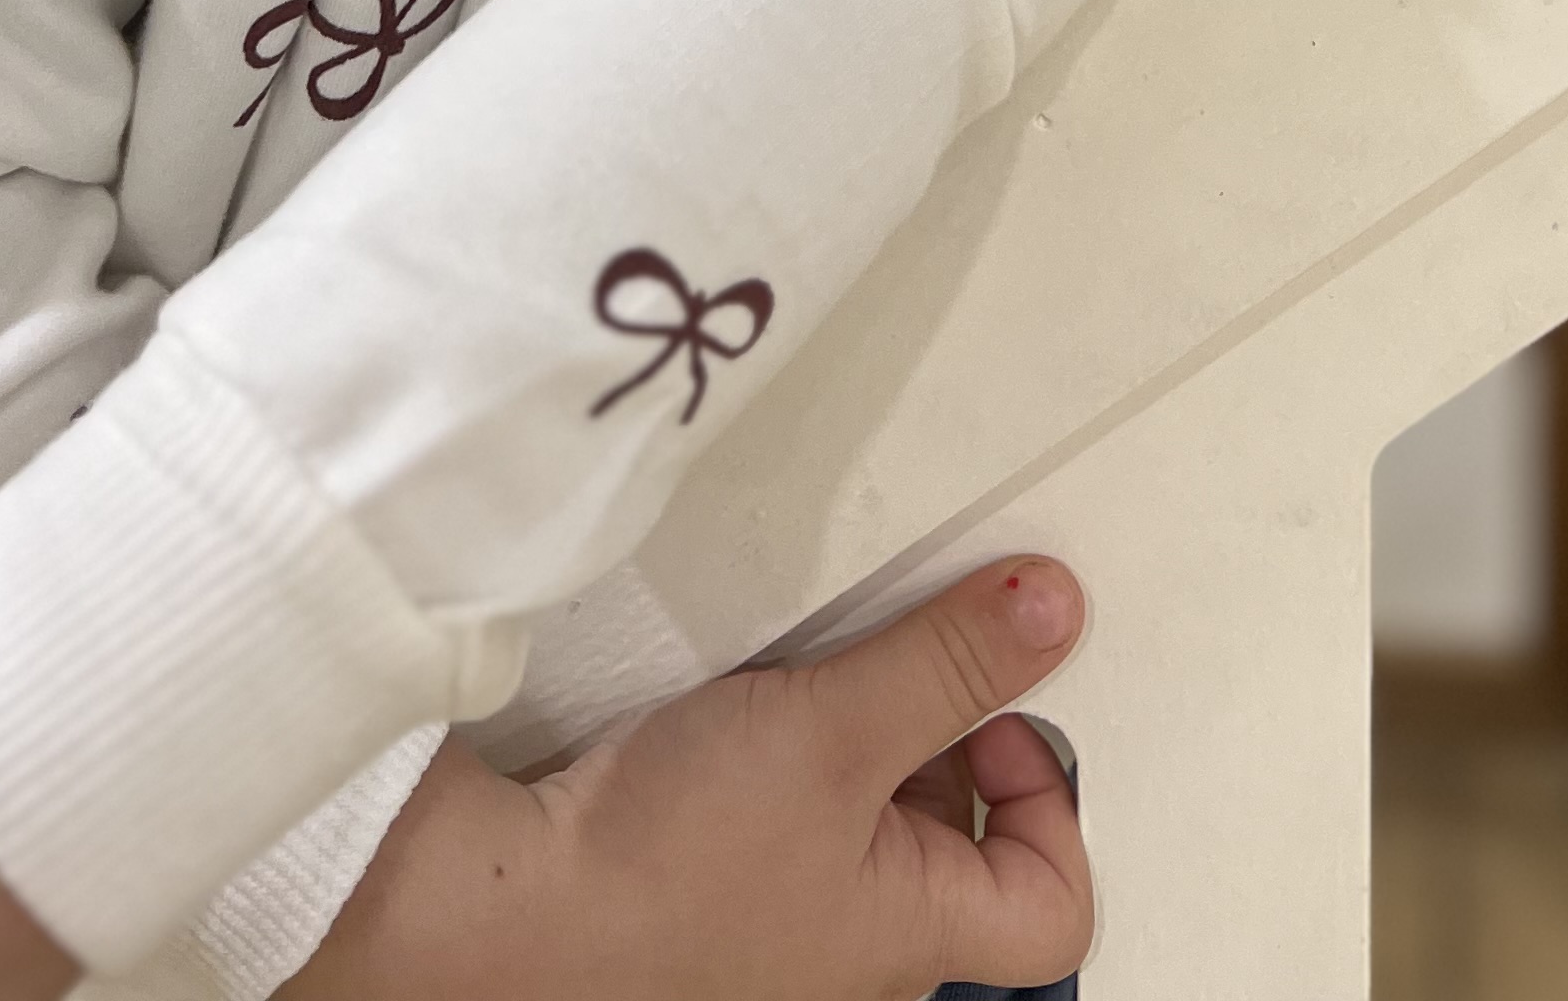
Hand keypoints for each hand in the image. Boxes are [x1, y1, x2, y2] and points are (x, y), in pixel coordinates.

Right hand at [298, 555, 1091, 1000]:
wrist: (510, 909)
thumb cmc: (667, 862)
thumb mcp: (838, 729)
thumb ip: (948, 664)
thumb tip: (1056, 609)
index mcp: (914, 938)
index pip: (1053, 903)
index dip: (1053, 801)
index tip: (1001, 708)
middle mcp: (855, 959)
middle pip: (956, 852)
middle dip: (944, 744)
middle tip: (901, 665)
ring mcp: (779, 938)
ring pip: (865, 831)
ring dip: (858, 743)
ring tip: (815, 676)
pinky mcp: (706, 905)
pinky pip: (784, 828)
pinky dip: (783, 761)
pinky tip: (741, 708)